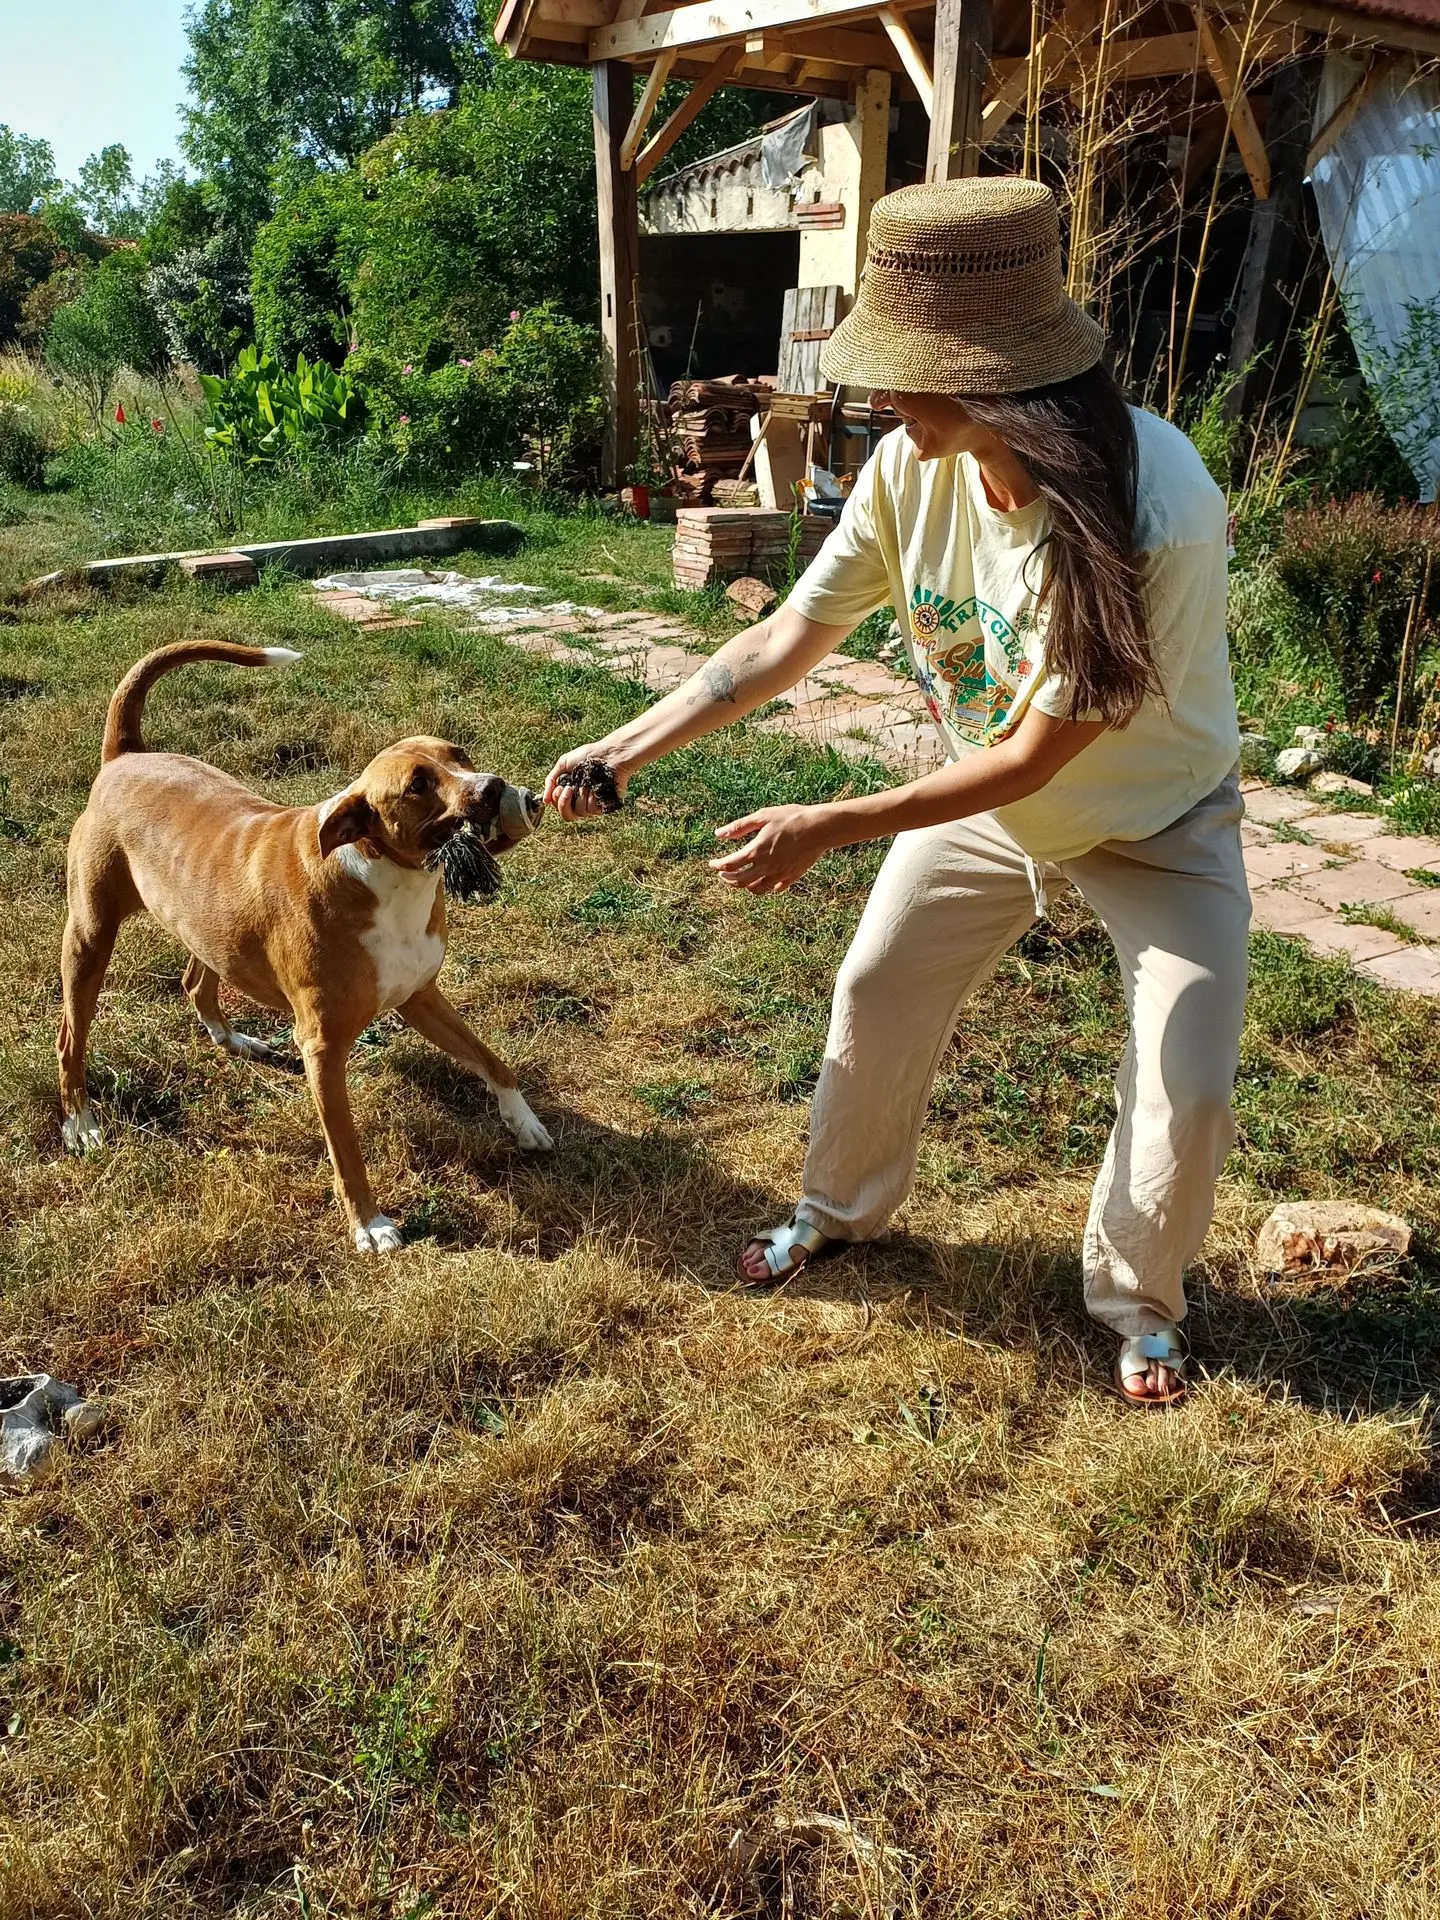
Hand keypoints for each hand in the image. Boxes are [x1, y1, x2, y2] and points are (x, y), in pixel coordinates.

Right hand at [543, 742, 630, 820]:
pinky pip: (591, 810)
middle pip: (567, 816)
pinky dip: (590, 798)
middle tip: (569, 788)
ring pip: (579, 813)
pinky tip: (595, 787)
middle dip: (563, 803)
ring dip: (579, 797)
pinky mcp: (604, 805)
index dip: (556, 800)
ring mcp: (592, 803)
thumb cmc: (588, 756)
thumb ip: (551, 780)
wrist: (609, 755)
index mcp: (570, 790)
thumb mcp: (563, 763)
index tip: (560, 786)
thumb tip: (544, 800)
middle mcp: (580, 799)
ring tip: (586, 784)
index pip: (558, 806)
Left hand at [709, 805, 836, 892]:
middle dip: (727, 879)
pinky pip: (774, 889)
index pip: (729, 865)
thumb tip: (718, 834)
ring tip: (741, 879)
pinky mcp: (791, 877)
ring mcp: (779, 874)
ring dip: (744, 886)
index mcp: (756, 851)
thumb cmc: (791, 818)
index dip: (717, 866)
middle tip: (722, 875)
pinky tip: (763, 880)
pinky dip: (765, 887)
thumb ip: (739, 827)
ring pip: (756, 889)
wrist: (819, 828)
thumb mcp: (763, 816)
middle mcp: (766, 866)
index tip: (712, 864)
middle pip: (739, 882)